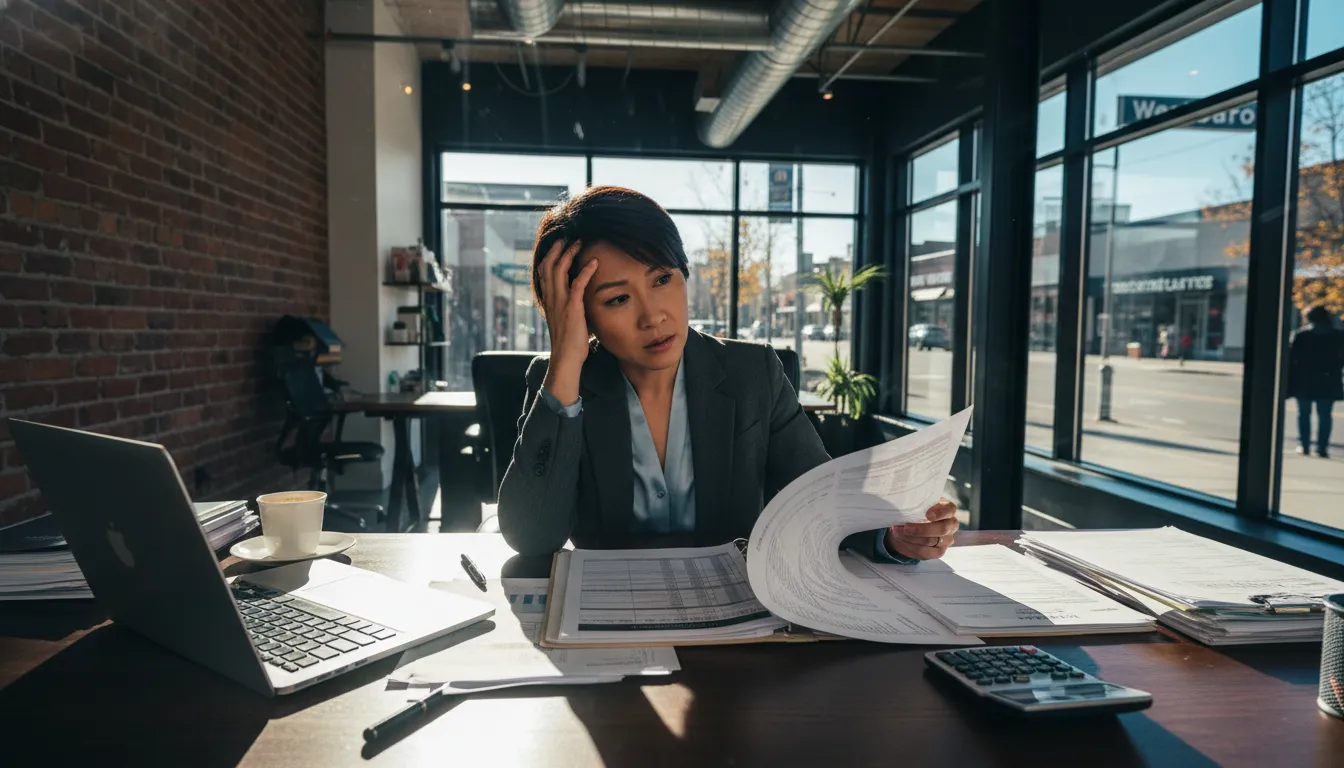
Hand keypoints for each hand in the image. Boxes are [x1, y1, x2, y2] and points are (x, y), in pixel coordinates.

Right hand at [538, 239, 597, 405]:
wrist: (566, 360)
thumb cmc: (570, 343)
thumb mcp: (567, 320)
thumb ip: (570, 307)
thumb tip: (579, 301)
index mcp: (549, 301)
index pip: (544, 273)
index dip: (549, 257)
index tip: (557, 245)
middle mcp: (552, 299)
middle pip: (548, 266)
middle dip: (557, 249)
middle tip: (567, 238)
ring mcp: (560, 303)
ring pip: (559, 271)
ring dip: (569, 254)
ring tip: (578, 243)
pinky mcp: (572, 308)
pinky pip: (577, 284)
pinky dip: (586, 271)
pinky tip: (594, 262)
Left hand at [884, 499, 958, 559]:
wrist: (911, 526)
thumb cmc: (917, 511)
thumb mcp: (919, 503)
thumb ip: (919, 504)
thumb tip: (907, 503)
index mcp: (949, 509)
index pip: (950, 510)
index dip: (940, 513)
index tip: (927, 514)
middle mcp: (952, 525)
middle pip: (942, 529)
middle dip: (921, 529)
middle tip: (905, 527)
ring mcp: (947, 540)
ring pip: (930, 541)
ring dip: (911, 537)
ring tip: (898, 531)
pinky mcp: (939, 552)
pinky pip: (925, 552)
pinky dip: (910, 546)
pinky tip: (902, 540)